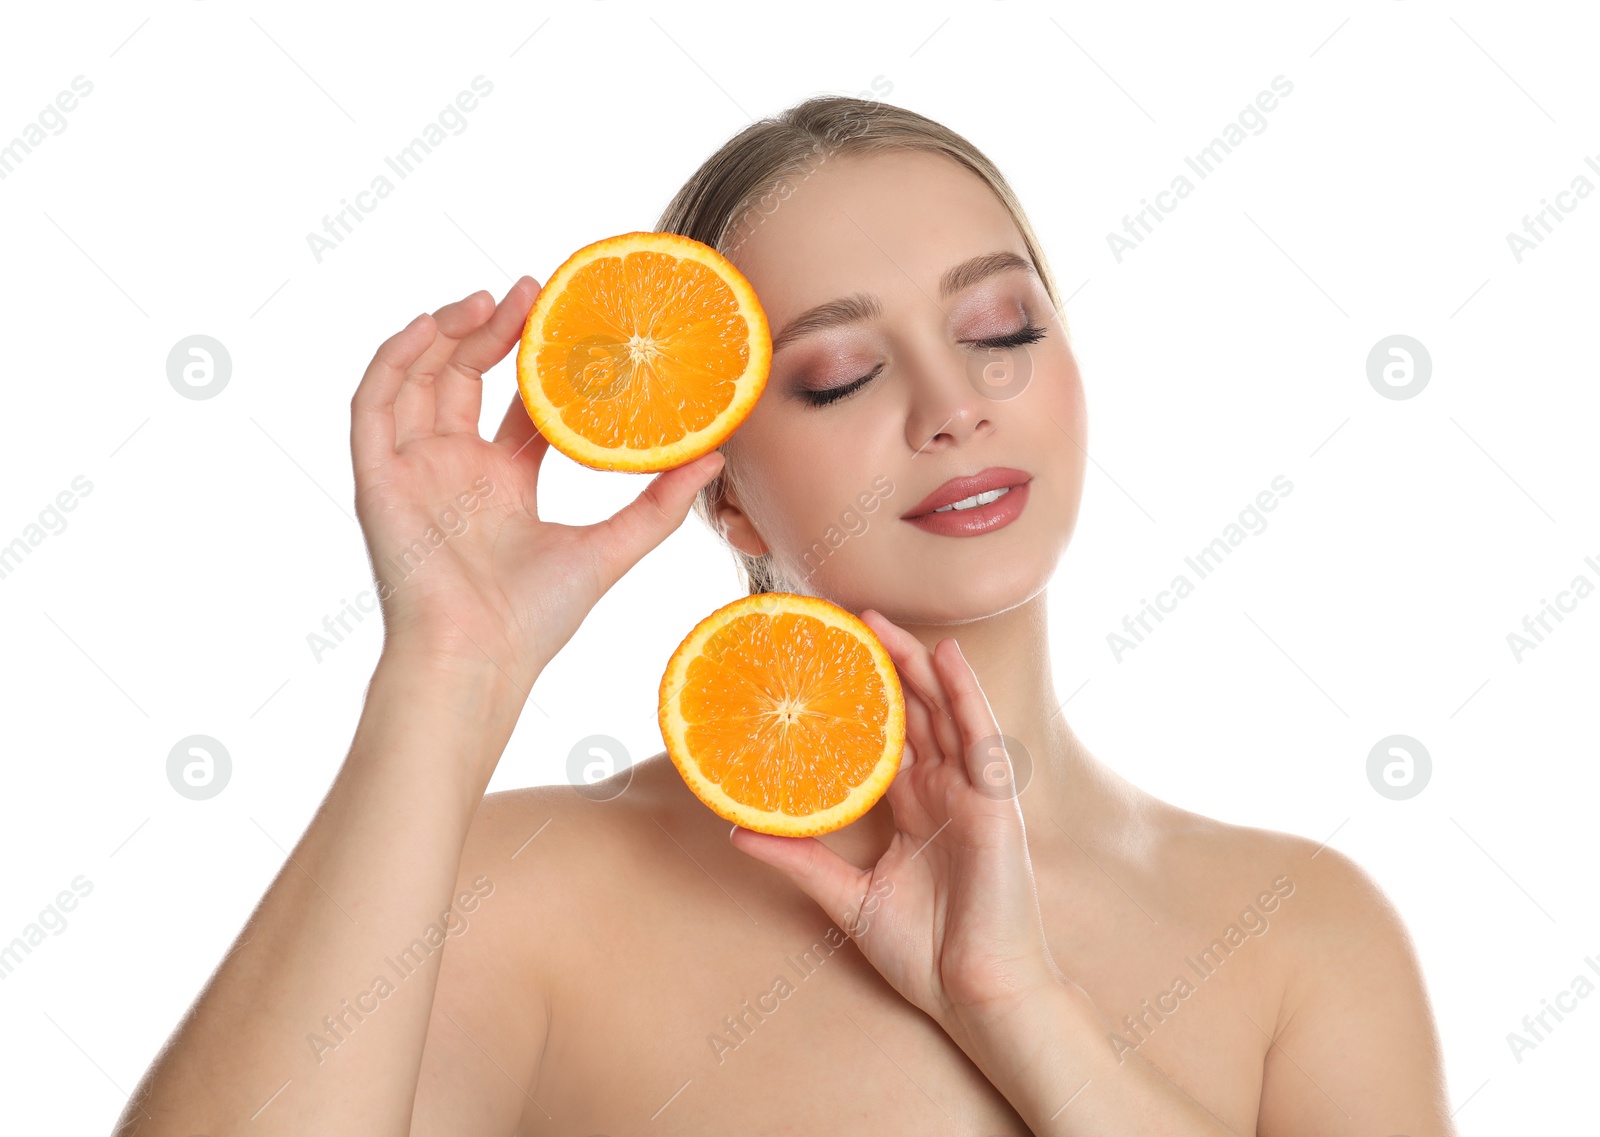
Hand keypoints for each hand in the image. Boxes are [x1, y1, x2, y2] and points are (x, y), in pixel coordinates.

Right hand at [350, 279, 724, 687]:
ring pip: (420, 379)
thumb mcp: (611, 548)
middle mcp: (456, 471)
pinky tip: (430, 327)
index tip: (566, 315)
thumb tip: (715, 457)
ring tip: (491, 299)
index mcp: (504, 485)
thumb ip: (660, 504)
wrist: (478, 658)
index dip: (539, 359)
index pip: (521, 405)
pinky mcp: (378, 479)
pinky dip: (395, 360)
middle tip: (531, 290)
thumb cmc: (535, 620)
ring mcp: (414, 472)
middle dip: (496, 329)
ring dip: (449, 332)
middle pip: (468, 378)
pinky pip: (374, 404)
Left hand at [728, 609, 1069, 1051]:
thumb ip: (800, 859)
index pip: (886, 735)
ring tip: (880, 622)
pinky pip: (979, 736)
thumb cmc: (924, 954)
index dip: (859, 697)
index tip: (823, 661)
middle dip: (883, 664)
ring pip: (943, 710)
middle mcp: (944, 790)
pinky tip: (945, 656)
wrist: (975, 995)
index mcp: (916, 807)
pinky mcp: (995, 804)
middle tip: (844, 621)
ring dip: (914, 663)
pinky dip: (963, 693)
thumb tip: (736, 832)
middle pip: (913, 711)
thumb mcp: (846, 897)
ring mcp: (972, 793)